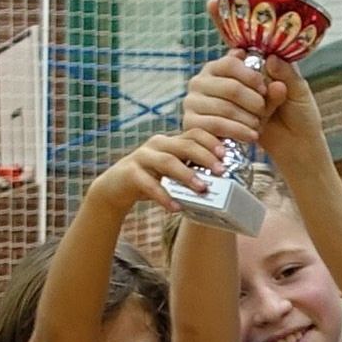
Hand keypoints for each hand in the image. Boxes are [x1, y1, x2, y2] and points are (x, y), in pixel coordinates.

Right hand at [87, 129, 226, 212]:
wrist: (114, 188)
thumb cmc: (150, 179)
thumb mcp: (170, 171)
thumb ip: (189, 169)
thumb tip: (221, 180)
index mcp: (170, 142)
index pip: (194, 133)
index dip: (212, 141)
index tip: (226, 153)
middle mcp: (157, 144)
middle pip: (185, 145)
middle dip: (205, 156)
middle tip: (221, 171)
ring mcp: (142, 157)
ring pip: (168, 162)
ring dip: (187, 175)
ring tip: (202, 188)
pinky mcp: (130, 173)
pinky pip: (149, 184)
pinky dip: (164, 196)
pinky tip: (176, 208)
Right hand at [183, 15, 325, 162]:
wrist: (292, 143)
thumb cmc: (294, 111)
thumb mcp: (296, 89)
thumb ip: (285, 73)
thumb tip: (271, 59)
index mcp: (231, 66)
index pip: (230, 63)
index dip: (249, 77)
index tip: (265, 88)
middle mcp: (210, 80)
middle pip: (229, 87)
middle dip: (252, 102)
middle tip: (263, 109)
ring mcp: (200, 101)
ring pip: (223, 108)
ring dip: (246, 119)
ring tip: (259, 125)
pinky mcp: (196, 124)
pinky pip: (214, 125)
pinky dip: (236, 131)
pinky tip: (251, 136)